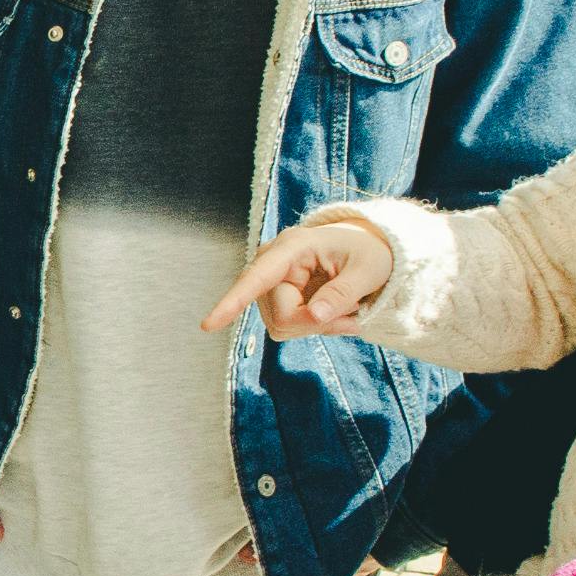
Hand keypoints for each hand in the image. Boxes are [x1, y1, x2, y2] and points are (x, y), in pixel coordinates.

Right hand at [205, 216, 397, 340]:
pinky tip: (333, 312)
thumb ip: (342, 294)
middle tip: (354, 316)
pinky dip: (314, 327)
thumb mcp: (368, 271)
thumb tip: (314, 315)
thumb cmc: (368, 253)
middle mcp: (272, 263)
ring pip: (283, 327)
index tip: (208, 325)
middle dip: (318, 324)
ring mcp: (271, 283)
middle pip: (282, 317)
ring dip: (319, 326)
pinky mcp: (275, 298)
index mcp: (292, 247)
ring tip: (346, 310)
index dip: (232, 302)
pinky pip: (287, 328)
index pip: (257, 277)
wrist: (364, 251)